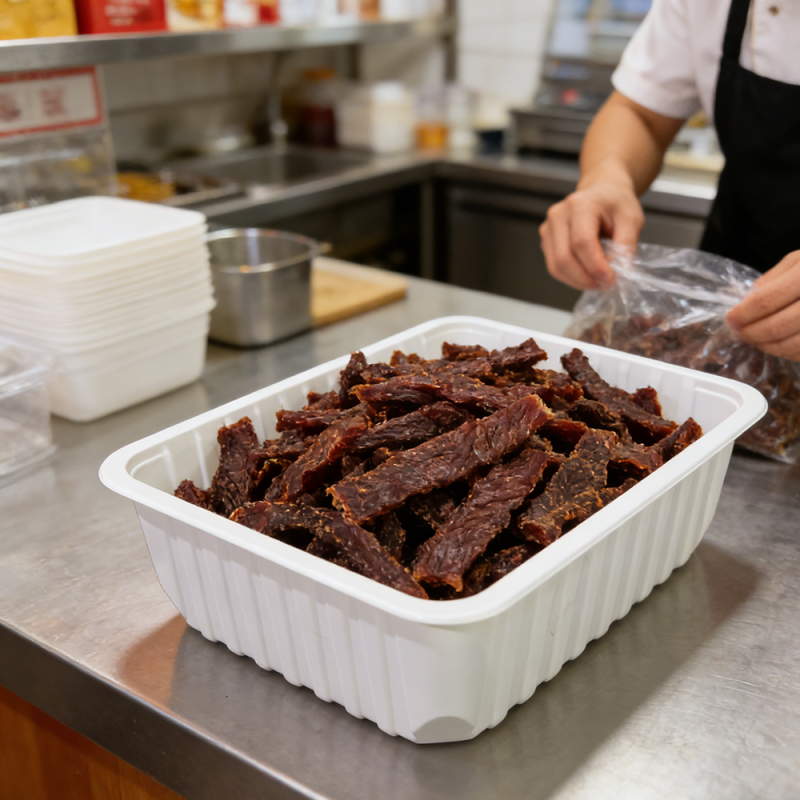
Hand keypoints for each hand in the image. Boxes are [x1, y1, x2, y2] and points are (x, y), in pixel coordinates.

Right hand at [539, 176, 644, 290]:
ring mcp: (548, 228)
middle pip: (564, 258)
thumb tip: (620, 270)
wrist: (602, 191)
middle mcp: (558, 215)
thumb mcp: (632, 219)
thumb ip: (627, 244)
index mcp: (581, 204)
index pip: (581, 242)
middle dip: (585, 278)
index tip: (611, 279)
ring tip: (597, 281)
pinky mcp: (546, 240)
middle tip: (605, 285)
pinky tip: (587, 275)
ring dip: (577, 281)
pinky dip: (571, 277)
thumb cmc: (616, 202)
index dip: (595, 266)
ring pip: (556, 266)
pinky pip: (554, 267)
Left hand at [727, 250, 799, 361]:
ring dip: (768, 347)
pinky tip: (779, 344)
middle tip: (740, 333)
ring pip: (793, 345)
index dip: (744, 314)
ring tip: (756, 340)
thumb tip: (747, 300)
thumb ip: (774, 278)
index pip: (767, 301)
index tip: (731, 319)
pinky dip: (788, 352)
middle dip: (752, 334)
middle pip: (778, 326)